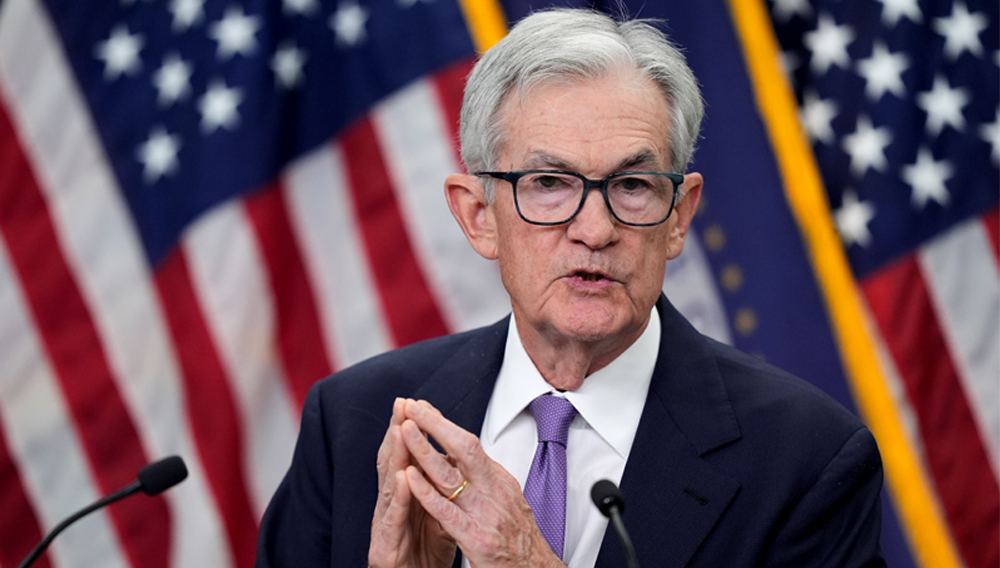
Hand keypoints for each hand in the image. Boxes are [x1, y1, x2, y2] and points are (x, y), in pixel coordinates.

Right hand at [369, 398, 456, 567]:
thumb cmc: (422, 558)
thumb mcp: (435, 519)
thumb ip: (436, 492)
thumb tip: (449, 462)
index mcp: (403, 502)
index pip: (404, 459)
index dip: (408, 431)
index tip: (415, 404)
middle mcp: (390, 511)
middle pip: (392, 466)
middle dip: (397, 433)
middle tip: (402, 405)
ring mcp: (385, 531)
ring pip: (389, 488)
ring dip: (395, 457)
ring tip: (401, 429)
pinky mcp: (385, 551)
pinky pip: (394, 522)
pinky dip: (399, 499)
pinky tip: (403, 478)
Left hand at [399, 399, 563, 567]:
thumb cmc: (521, 544)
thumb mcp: (507, 503)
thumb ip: (484, 481)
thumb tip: (461, 458)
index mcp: (500, 483)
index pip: (469, 445)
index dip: (444, 425)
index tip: (424, 410)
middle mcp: (495, 494)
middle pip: (463, 449)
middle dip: (435, 425)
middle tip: (413, 408)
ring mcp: (486, 516)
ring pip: (451, 475)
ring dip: (425, 450)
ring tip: (406, 430)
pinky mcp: (477, 540)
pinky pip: (447, 512)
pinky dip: (427, 493)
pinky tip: (410, 477)